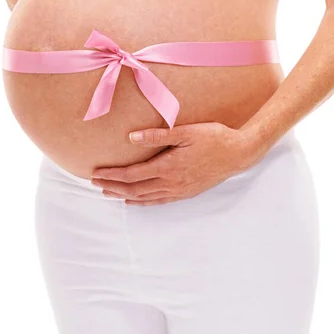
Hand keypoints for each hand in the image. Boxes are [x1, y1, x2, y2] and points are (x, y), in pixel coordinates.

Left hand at [90, 122, 259, 205]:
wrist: (239, 153)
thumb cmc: (214, 137)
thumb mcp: (186, 131)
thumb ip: (158, 135)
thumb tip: (131, 138)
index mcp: (169, 166)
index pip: (132, 175)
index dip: (112, 176)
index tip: (95, 174)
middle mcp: (172, 183)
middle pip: (135, 189)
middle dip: (113, 187)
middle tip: (94, 184)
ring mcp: (180, 190)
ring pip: (145, 198)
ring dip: (124, 196)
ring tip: (108, 193)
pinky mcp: (187, 192)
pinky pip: (159, 201)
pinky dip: (143, 202)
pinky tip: (134, 201)